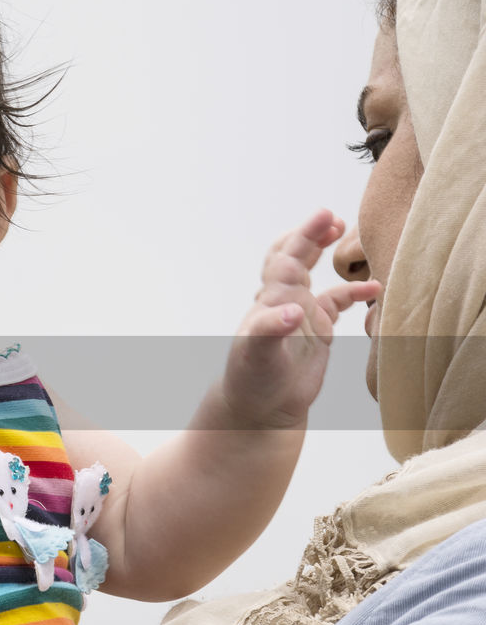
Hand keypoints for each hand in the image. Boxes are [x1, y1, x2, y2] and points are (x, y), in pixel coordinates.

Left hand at [225, 210, 380, 427]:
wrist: (259, 409)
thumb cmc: (250, 380)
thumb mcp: (256, 354)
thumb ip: (271, 330)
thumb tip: (294, 312)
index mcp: (270, 300)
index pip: (286, 257)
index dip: (304, 235)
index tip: (324, 215)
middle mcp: (284, 301)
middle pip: (296, 257)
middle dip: (312, 235)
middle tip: (333, 219)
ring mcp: (301, 314)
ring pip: (315, 276)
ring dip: (328, 255)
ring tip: (348, 237)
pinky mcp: (317, 331)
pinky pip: (337, 303)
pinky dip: (353, 292)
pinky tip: (374, 287)